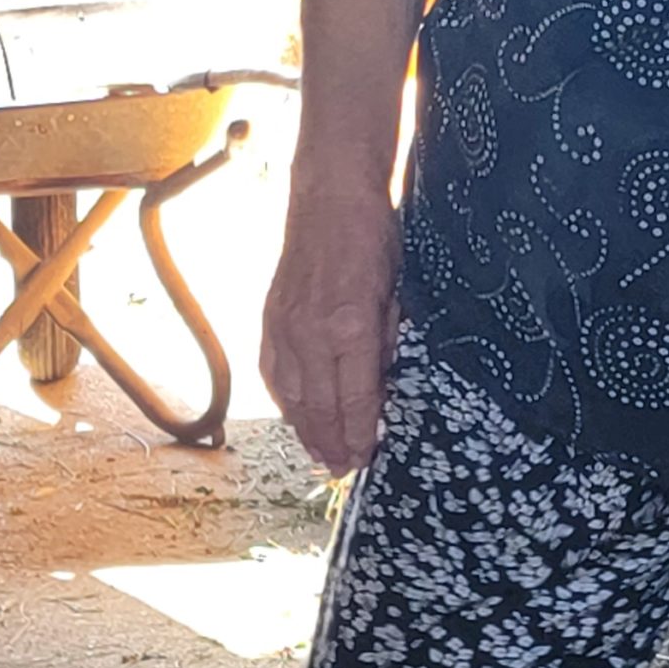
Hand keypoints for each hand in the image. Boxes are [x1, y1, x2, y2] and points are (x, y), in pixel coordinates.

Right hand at [259, 193, 401, 474]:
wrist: (330, 196)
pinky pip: (273, 373)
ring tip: (321, 456)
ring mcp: (285, 327)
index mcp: (350, 326)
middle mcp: (312, 333)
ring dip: (306, 431)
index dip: (360, 433)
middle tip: (344, 471)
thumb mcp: (397, 288)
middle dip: (333, 444)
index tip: (366, 457)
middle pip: (321, 407)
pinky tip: (294, 416)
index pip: (355, 397)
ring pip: (293, 396)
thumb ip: (388, 338)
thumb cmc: (374, 236)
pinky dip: (284, 401)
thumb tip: (382, 383)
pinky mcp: (270, 319)